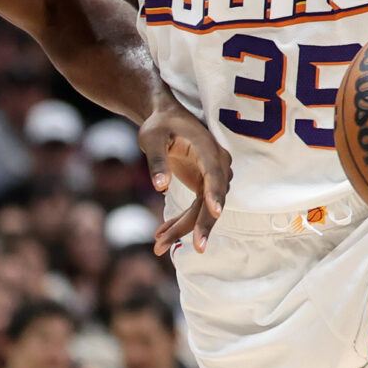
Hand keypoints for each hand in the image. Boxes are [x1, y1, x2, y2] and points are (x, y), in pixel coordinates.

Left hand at [142, 96, 229, 252]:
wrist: (166, 118)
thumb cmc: (159, 125)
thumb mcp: (152, 138)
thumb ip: (156, 160)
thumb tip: (159, 186)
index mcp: (207, 148)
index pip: (214, 173)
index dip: (215, 193)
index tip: (216, 211)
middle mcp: (216, 164)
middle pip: (213, 199)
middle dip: (203, 225)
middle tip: (198, 248)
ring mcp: (212, 177)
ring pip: (203, 210)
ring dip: (183, 229)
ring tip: (159, 244)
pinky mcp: (204, 186)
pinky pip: (195, 210)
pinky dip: (179, 223)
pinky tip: (161, 235)